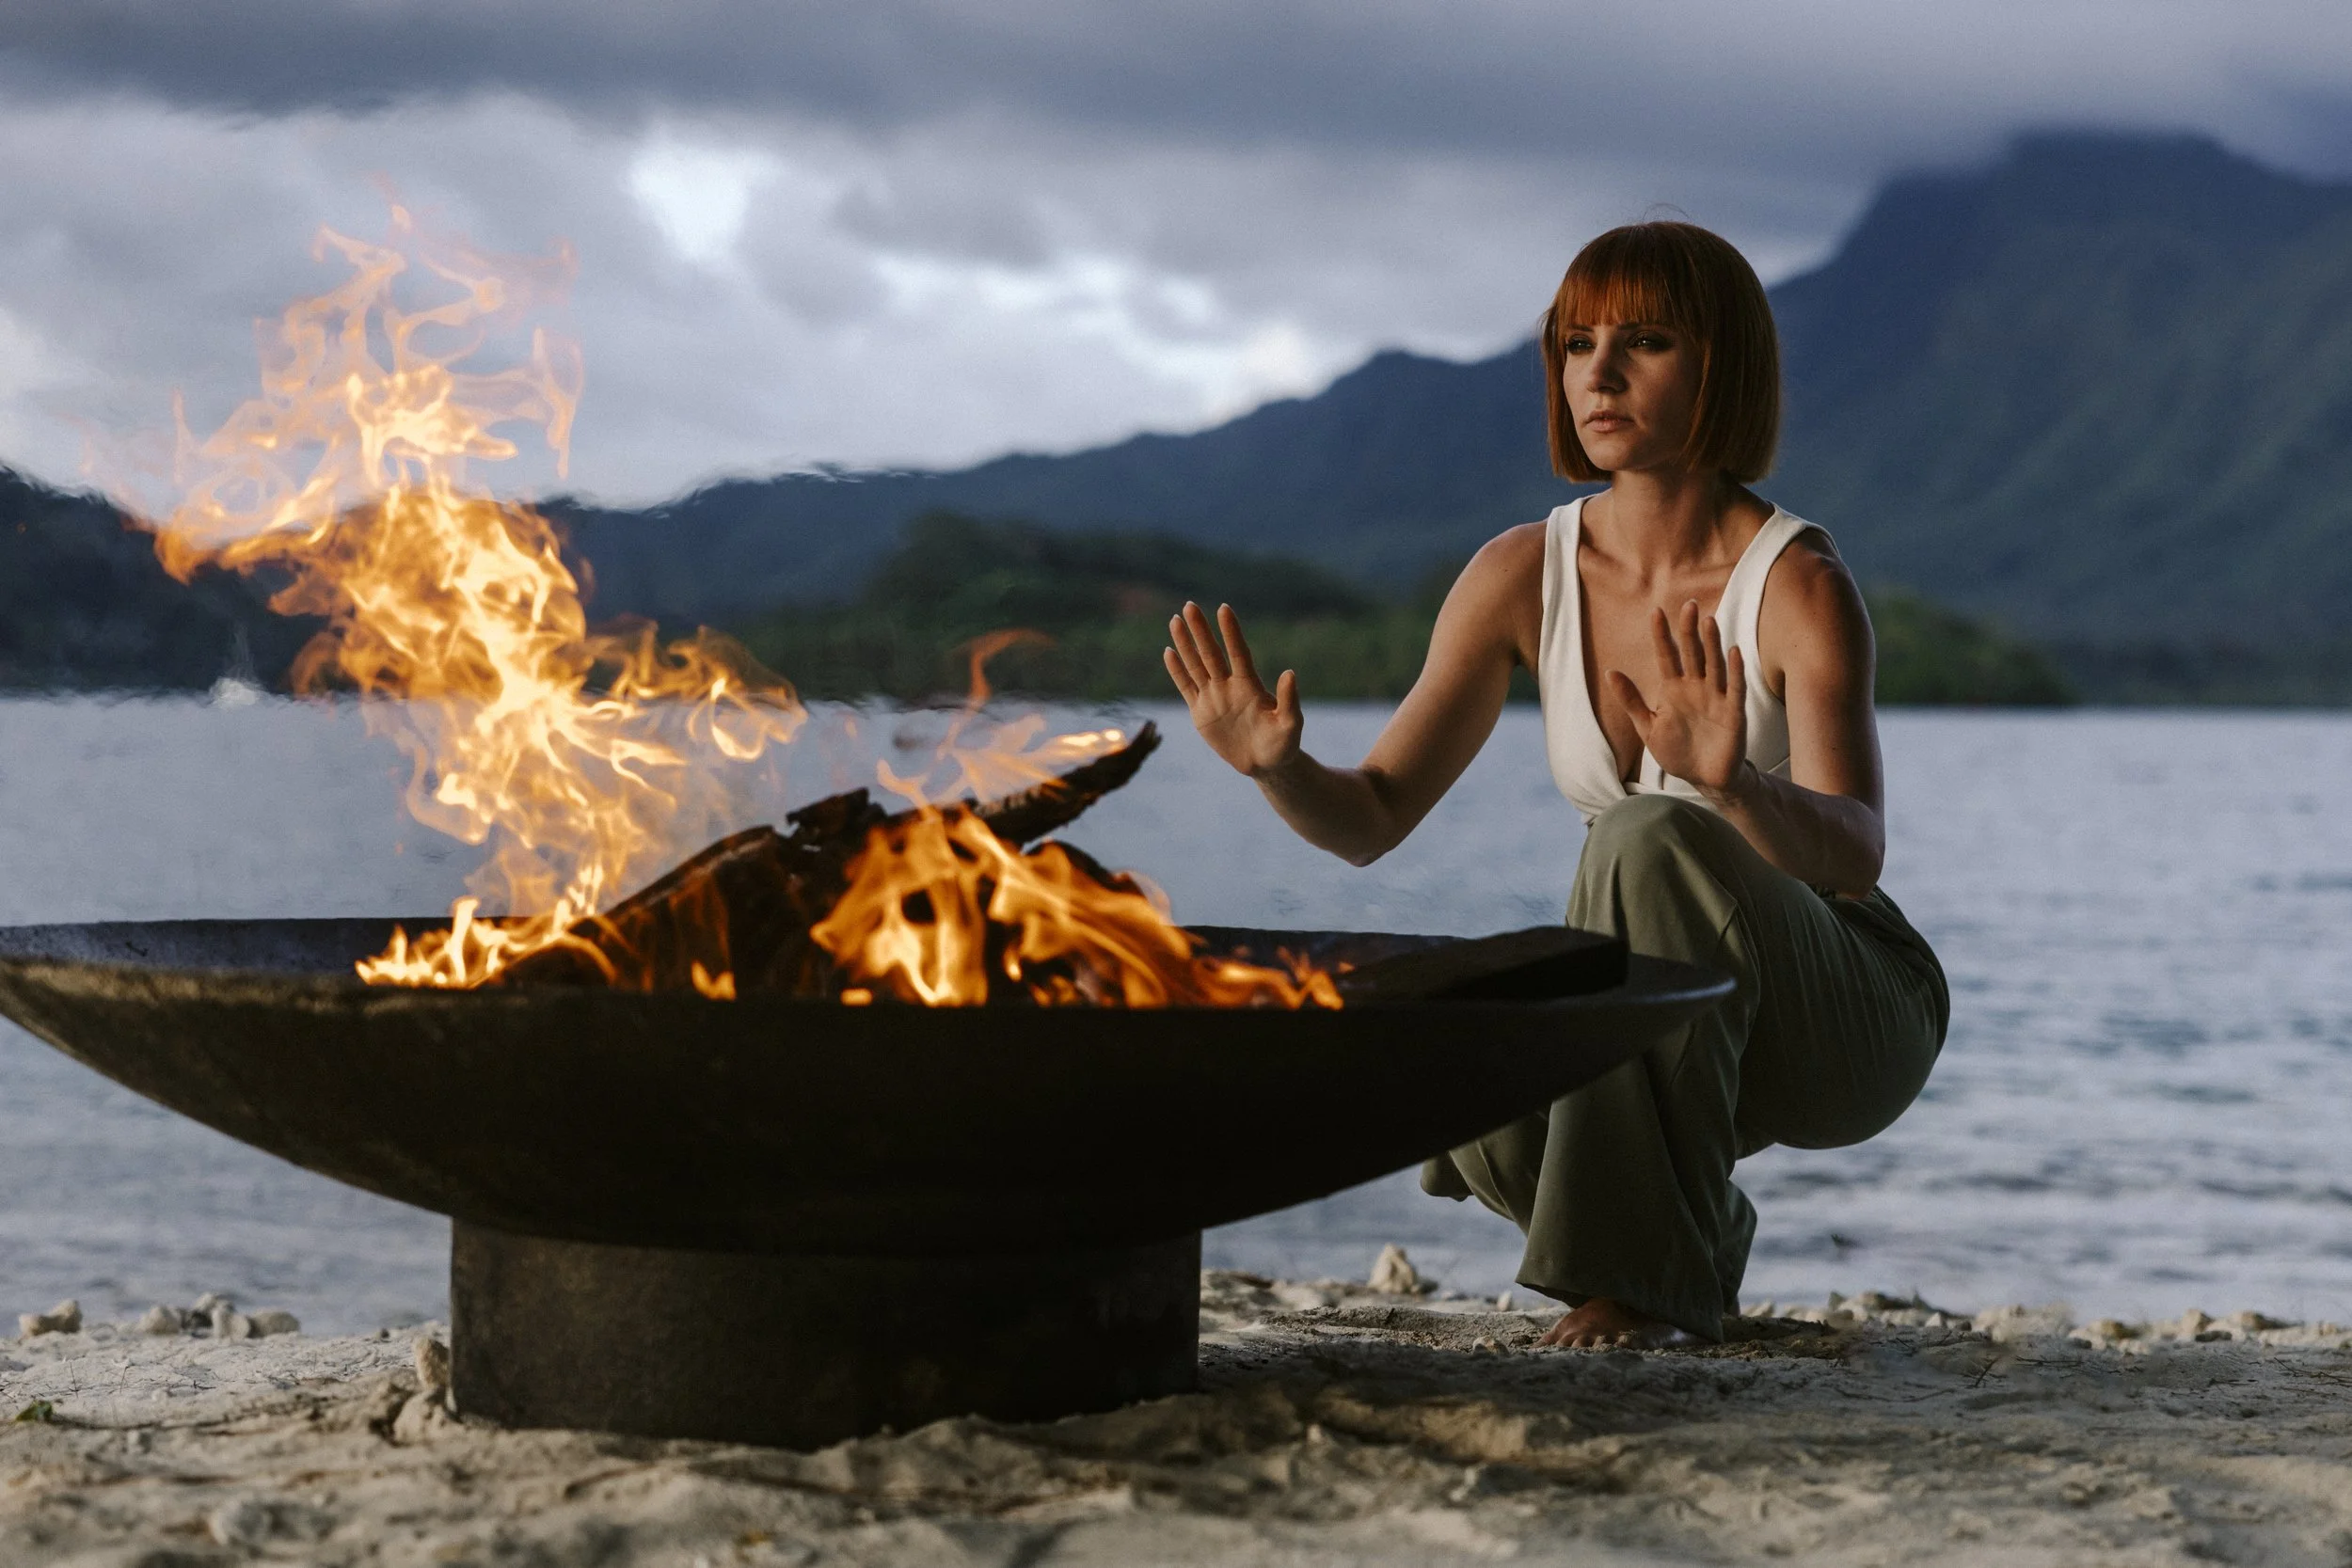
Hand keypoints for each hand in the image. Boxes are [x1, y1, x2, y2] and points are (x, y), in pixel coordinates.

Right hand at [1164, 602, 1301, 776]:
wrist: (1265, 764)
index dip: (1231, 631)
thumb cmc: (1282, 744)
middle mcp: (1229, 686)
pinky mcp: (1201, 713)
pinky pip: (1186, 687)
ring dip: (1185, 644)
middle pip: (1211, 653)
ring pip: (1195, 665)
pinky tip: (1169, 652)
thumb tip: (1290, 673)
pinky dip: (1177, 671)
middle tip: (1190, 605)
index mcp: (1250, 685)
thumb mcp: (1290, 724)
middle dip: (1200, 630)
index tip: (1224, 608)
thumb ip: (1289, 700)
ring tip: (1175, 620)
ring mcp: (1213, 697)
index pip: (1238, 652)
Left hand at [1606, 600, 1747, 799]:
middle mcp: (1696, 688)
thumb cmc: (1677, 751)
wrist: (1703, 778)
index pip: (1666, 656)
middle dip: (1689, 631)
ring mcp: (1716, 698)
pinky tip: (1733, 652)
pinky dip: (1734, 671)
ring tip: (1708, 621)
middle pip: (1693, 654)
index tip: (1655, 612)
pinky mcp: (1733, 713)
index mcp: (1673, 690)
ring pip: (1714, 665)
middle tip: (1689, 605)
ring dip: (1712, 644)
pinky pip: (1735, 688)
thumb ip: (1631, 700)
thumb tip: (1609, 672)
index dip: (1661, 636)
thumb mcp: (1648, 727)